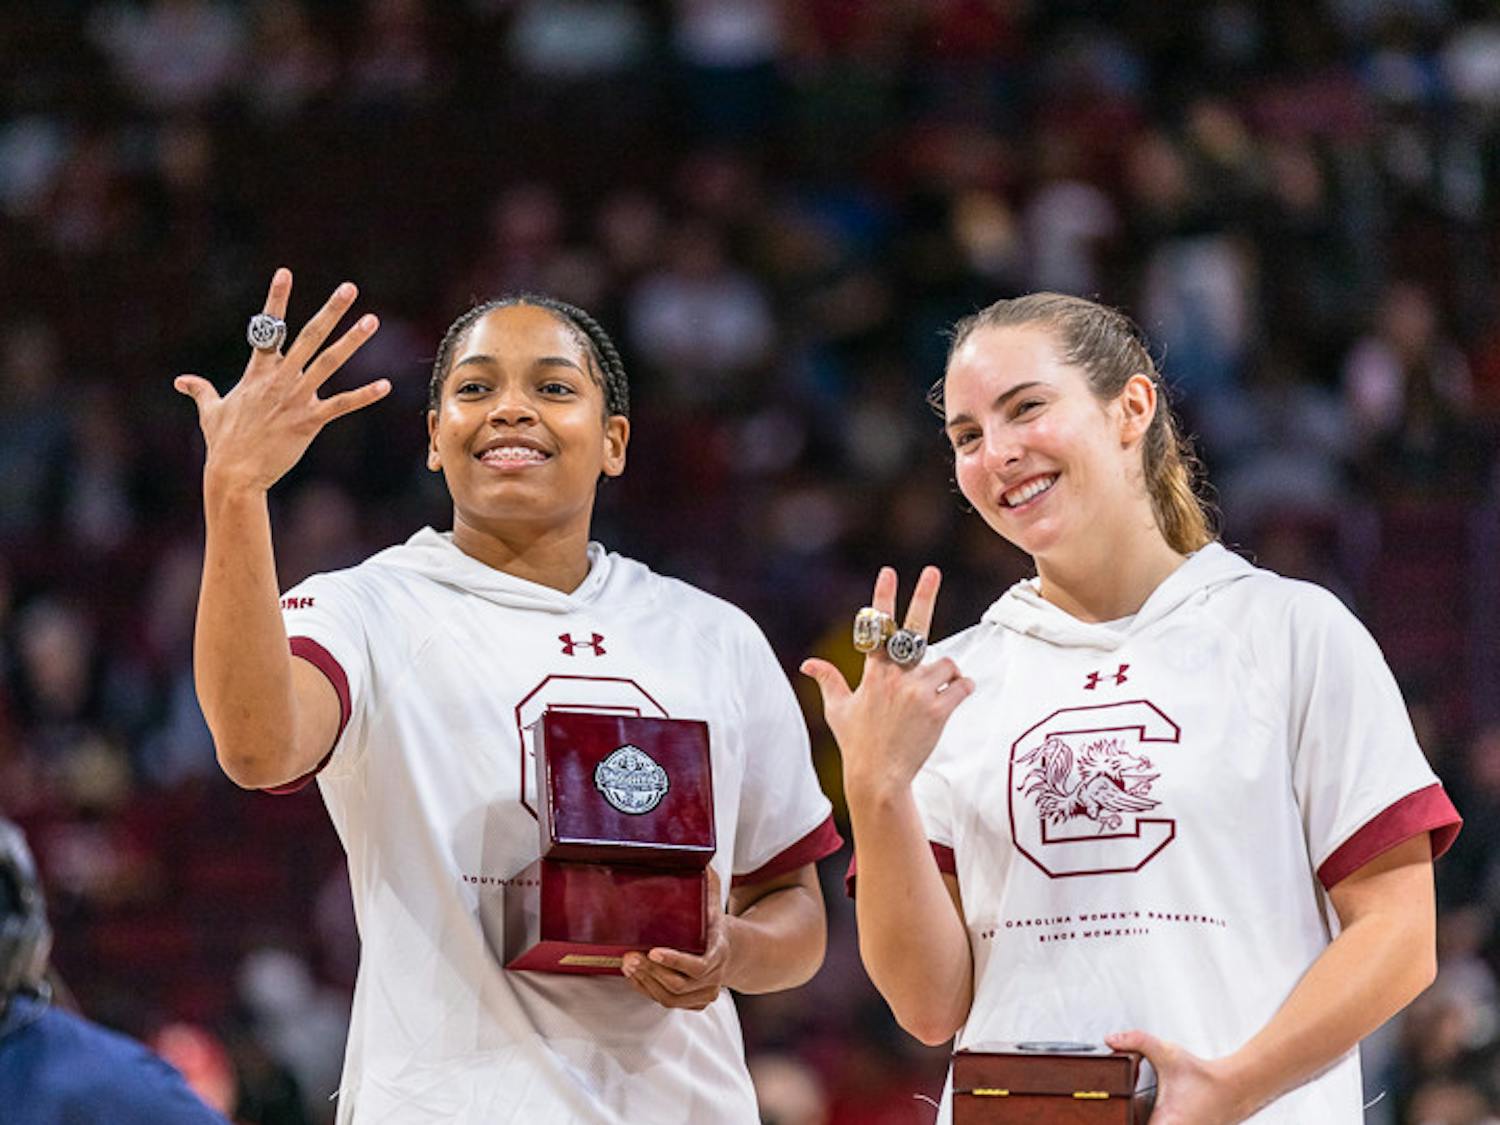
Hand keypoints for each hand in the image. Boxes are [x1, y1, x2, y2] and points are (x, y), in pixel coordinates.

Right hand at [175, 268, 387, 492]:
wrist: (234, 473)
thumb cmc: (224, 443)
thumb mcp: (210, 411)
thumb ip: (201, 391)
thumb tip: (181, 381)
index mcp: (258, 372)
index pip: (268, 328)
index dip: (276, 299)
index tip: (285, 273)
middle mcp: (279, 379)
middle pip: (308, 336)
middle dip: (330, 311)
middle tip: (349, 288)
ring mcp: (296, 398)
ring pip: (329, 362)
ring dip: (351, 341)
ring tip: (371, 321)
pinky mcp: (309, 421)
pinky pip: (342, 405)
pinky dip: (364, 396)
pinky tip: (385, 386)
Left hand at [622, 867, 731, 1010]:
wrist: (730, 949)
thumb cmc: (713, 922)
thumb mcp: (713, 900)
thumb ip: (708, 882)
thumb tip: (700, 859)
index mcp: (719, 952)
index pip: (698, 965)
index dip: (675, 960)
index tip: (653, 950)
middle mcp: (714, 977)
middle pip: (678, 984)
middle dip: (650, 971)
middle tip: (629, 956)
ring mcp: (704, 993)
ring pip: (670, 997)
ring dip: (645, 982)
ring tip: (627, 963)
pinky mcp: (694, 1003)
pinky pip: (667, 1002)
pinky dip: (648, 990)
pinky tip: (634, 976)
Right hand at [800, 566, 973, 800]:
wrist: (878, 777)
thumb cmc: (857, 743)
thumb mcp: (837, 709)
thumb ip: (827, 680)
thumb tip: (807, 663)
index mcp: (873, 672)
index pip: (877, 627)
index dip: (883, 597)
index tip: (889, 572)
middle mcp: (896, 677)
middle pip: (914, 628)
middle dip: (923, 595)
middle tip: (933, 571)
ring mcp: (918, 692)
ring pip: (947, 663)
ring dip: (948, 671)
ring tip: (940, 687)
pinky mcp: (938, 710)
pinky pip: (962, 686)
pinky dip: (963, 688)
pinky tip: (958, 693)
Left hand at [1107, 1030, 1251, 1124]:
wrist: (1235, 1087)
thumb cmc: (1204, 1076)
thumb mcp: (1167, 1054)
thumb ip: (1137, 1041)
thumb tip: (1110, 1039)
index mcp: (1166, 1124)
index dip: (1123, 1120)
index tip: (1120, 1112)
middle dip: (1130, 1117)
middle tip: (1125, 1105)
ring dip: (1141, 1118)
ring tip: (1137, 1106)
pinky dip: (1152, 1119)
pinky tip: (1149, 1110)